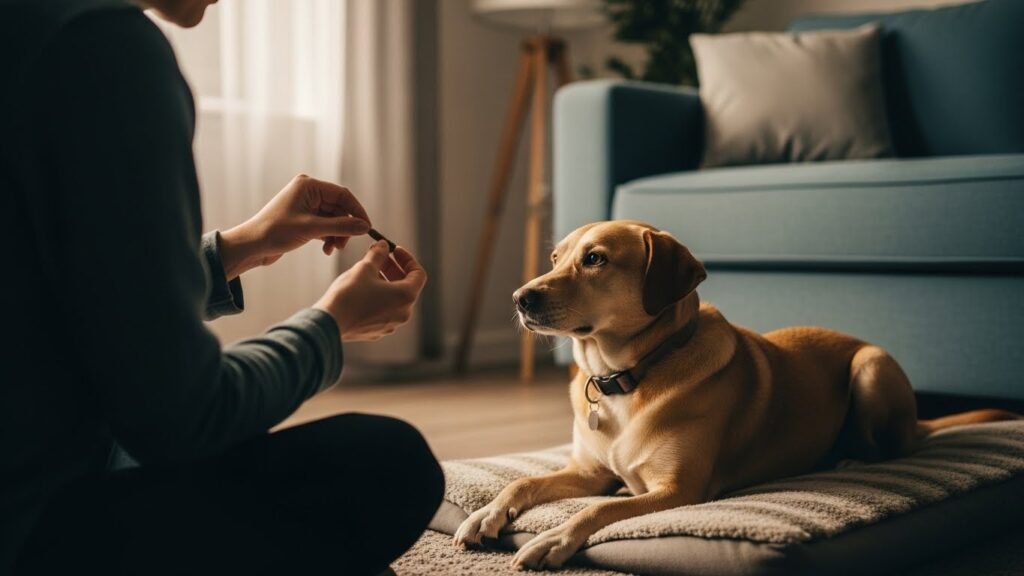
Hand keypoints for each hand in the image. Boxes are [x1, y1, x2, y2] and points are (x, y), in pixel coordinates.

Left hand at [218, 174, 370, 279]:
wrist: (251, 246)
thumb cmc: (275, 232)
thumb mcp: (312, 229)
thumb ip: (341, 226)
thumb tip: (365, 226)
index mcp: (308, 186)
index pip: (342, 195)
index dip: (357, 211)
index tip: (367, 228)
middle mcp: (308, 192)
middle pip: (339, 208)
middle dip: (345, 227)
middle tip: (344, 244)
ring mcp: (305, 206)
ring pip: (333, 219)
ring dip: (337, 234)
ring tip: (332, 248)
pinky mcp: (303, 219)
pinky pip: (325, 225)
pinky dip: (328, 237)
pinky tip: (326, 248)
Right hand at [315, 241, 426, 341]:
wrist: (329, 323)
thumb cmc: (349, 294)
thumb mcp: (365, 267)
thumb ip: (379, 254)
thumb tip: (384, 245)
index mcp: (406, 297)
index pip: (418, 274)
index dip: (407, 259)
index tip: (394, 250)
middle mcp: (403, 313)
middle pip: (406, 286)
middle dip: (394, 269)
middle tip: (380, 257)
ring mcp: (390, 325)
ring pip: (394, 299)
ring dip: (385, 282)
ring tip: (368, 271)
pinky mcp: (376, 331)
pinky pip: (383, 310)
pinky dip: (378, 297)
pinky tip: (362, 289)